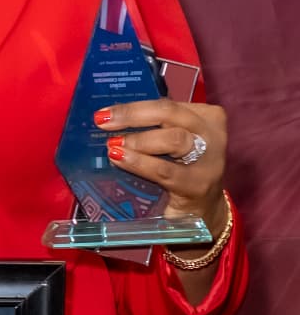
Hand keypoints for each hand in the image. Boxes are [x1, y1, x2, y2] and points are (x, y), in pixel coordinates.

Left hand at [96, 99, 229, 220]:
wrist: (200, 210)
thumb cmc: (180, 169)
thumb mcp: (171, 142)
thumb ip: (151, 129)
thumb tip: (110, 119)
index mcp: (205, 116)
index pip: (166, 104)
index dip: (134, 106)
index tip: (104, 112)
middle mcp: (211, 133)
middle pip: (170, 113)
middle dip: (132, 115)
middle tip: (103, 122)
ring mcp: (208, 159)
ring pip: (173, 138)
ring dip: (139, 140)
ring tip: (113, 146)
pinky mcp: (198, 184)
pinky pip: (165, 170)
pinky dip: (139, 163)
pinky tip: (120, 160)